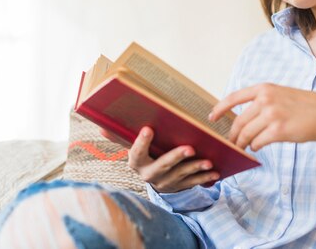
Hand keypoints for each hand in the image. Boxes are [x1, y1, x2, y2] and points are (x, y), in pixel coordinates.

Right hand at [100, 127, 219, 192]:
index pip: (136, 153)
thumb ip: (119, 137)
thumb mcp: (133, 148)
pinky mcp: (179, 188)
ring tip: (208, 161)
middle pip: (162, 166)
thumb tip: (101, 127)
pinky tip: (215, 172)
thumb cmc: (145, 156)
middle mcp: (150, 175)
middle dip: (176, 157)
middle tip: (189, 148)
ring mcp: (165, 183)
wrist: (154, 179)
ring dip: (195, 168)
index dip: (141, 142)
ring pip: (181, 175)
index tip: (148, 128)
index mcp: (137, 163)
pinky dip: (205, 178)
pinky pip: (193, 183)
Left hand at [209, 83, 315, 152]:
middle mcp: (266, 99)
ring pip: (246, 134)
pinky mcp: (278, 131)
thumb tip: (243, 116)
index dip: (220, 108)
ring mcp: (271, 115)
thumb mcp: (282, 94)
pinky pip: (257, 143)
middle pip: (238, 121)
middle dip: (232, 134)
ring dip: (242, 143)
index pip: (234, 97)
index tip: (212, 117)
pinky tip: (257, 148)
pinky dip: (254, 147)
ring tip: (242, 148)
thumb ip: (263, 100)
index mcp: (265, 89)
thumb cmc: (305, 107)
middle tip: (231, 142)